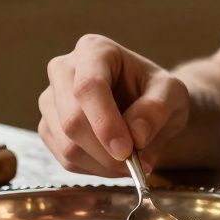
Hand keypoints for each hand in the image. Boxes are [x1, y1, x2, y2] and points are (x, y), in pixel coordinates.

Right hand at [39, 35, 189, 176]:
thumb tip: (136, 136)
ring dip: (103, 165)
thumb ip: (156, 110)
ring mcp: (50, 100)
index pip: (88, 87)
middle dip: (106, 152)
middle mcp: (63, 70)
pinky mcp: (48, 127)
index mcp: (93, 50)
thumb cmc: (157, 93)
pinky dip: (94, 169)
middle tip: (138, 165)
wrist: (145, 106)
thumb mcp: (171, 94)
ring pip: (68, 146)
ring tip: (132, 162)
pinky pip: (65, 160)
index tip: (126, 151)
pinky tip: (114, 161)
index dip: (104, 122)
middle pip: (73, 120)